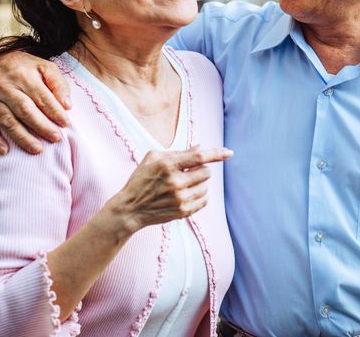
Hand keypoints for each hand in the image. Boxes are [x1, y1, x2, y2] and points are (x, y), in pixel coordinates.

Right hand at [0, 51, 71, 154]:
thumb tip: (67, 105)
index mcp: (23, 76)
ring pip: (7, 121)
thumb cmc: (29, 67)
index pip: (41, 97)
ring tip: (37, 149)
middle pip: (24, 110)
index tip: (65, 124)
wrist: (0, 60)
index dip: (54, 111)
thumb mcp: (47, 68)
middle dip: (41, 126)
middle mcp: (5, 87)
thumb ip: (59, 84)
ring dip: (22, 137)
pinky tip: (5, 151)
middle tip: (55, 138)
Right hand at [107, 146, 233, 235]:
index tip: (230, 153)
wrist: (130, 208)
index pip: (199, 157)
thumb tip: (201, 147)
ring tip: (184, 185)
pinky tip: (186, 195)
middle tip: (187, 173)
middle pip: (205, 172)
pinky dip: (199, 196)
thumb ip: (178, 152)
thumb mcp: (153, 158)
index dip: (216, 154)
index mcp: (167, 164)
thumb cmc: (141, 179)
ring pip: (206, 187)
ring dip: (199, 184)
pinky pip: (204, 201)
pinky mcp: (182, 212)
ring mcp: (180, 198)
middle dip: (200, 171)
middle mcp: (175, 182)